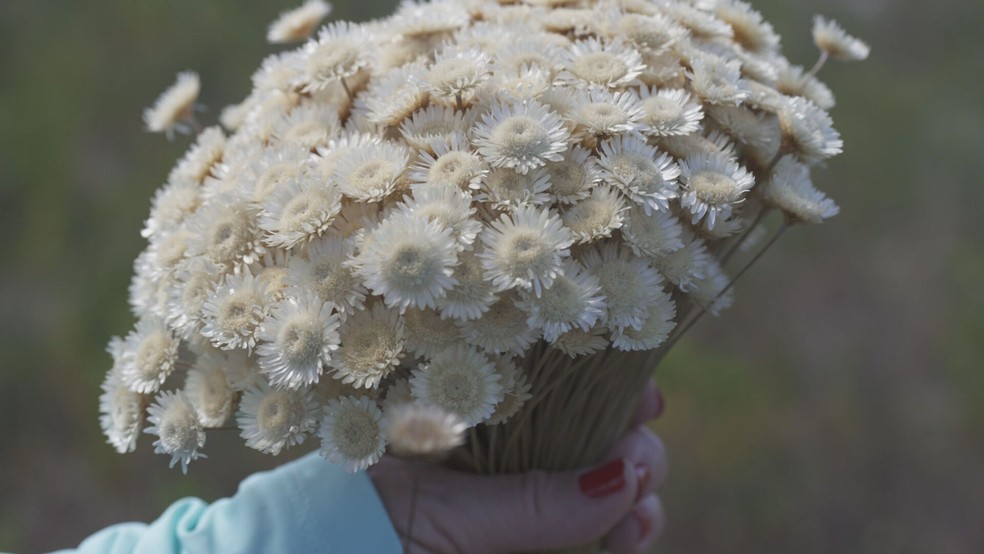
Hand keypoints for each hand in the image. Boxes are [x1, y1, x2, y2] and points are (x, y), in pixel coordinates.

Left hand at [369, 380, 667, 552]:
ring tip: (640, 521)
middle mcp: (492, 455)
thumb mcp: (440, 513)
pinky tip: (629, 538)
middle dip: (631, 448)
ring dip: (635, 498)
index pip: (546, 382)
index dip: (601, 382)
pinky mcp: (520, 543)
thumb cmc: (352, 535)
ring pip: (597, 488)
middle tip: (641, 469)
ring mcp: (508, 503)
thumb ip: (528, 501)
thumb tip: (624, 478)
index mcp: (464, 419)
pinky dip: (618, 533)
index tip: (643, 398)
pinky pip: (584, 533)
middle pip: (586, 434)